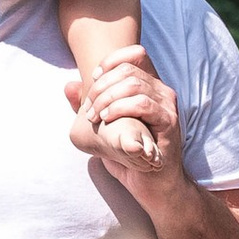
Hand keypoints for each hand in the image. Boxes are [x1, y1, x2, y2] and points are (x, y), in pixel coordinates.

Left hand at [64, 51, 180, 184]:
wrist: (153, 185)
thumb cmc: (130, 155)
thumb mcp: (105, 127)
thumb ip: (89, 106)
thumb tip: (69, 85)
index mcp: (149, 86)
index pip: (136, 53)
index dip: (111, 60)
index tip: (94, 79)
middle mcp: (162, 90)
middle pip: (128, 69)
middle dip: (101, 86)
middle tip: (88, 109)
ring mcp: (167, 105)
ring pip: (134, 84)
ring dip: (107, 98)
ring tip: (95, 116)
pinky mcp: (169, 122)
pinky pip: (143, 104)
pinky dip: (120, 108)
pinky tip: (107, 119)